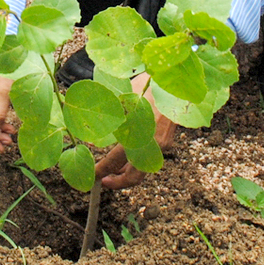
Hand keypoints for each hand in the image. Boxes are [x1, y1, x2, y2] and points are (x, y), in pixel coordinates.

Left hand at [91, 72, 174, 189]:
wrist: (174, 81)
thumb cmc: (145, 85)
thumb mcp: (120, 99)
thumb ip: (106, 118)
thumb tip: (89, 135)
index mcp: (133, 134)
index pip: (113, 161)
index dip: (101, 171)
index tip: (93, 175)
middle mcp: (148, 144)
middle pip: (133, 176)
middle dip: (118, 182)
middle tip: (105, 181)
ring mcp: (160, 144)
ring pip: (143, 168)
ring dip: (128, 171)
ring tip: (115, 169)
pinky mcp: (167, 141)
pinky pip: (150, 156)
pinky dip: (138, 160)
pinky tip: (129, 153)